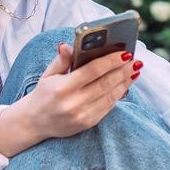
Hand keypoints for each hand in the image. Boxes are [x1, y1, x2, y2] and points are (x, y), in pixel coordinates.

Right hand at [19, 42, 140, 139]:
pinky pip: (108, 107)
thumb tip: (69, 45)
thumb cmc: (42, 94)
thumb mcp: (48, 75)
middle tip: (136, 60)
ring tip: (135, 71)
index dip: (111, 61)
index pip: (92, 71)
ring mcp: (82, 115)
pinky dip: (118, 95)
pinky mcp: (88, 123)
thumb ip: (61, 60)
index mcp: (62, 87)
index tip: (125, 53)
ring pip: (110, 96)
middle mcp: (73, 102)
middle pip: (105, 83)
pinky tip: (125, 85)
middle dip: (123, 71)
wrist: (33, 123)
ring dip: (125, 82)